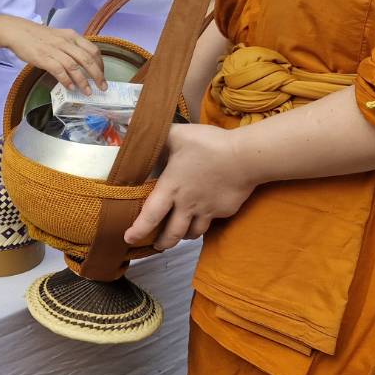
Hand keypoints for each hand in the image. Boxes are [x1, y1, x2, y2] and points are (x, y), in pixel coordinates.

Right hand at [0, 15, 107, 94]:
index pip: (93, 50)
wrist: (18, 31)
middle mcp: (66, 42)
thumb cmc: (38, 35)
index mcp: (72, 36)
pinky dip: (67, 80)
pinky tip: (71, 87)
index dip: (100, 64)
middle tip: (102, 87)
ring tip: (88, 92)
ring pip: (75, 67)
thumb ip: (70, 47)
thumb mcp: (59, 36)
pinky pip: (59, 70)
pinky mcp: (44, 58)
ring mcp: (55, 50)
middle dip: (97, 75)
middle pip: (87, 60)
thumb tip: (81, 63)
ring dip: (83, 81)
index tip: (102, 75)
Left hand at [124, 123, 255, 250]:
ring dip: (183, 236)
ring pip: (192, 233)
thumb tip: (138, 128)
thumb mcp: (179, 134)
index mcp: (171, 188)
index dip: (138, 230)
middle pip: (171, 234)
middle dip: (162, 243)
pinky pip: (211, 223)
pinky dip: (203, 224)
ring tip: (178, 235)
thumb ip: (159, 135)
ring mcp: (207, 210)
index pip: (150, 216)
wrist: (246, 157)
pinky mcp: (224, 211)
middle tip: (155, 246)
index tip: (128, 238)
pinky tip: (203, 219)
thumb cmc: (209, 145)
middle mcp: (187, 204)